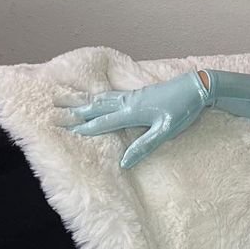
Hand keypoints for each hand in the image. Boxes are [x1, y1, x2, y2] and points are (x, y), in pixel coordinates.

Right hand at [52, 70, 209, 169]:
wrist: (196, 87)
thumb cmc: (183, 110)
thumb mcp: (166, 131)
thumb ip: (144, 146)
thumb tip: (124, 162)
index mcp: (132, 113)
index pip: (103, 122)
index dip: (85, 128)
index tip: (65, 130)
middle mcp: (128, 103)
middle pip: (97, 107)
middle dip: (75, 110)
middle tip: (53, 110)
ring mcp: (132, 96)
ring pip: (102, 99)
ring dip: (83, 101)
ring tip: (65, 99)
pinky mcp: (138, 93)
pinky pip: (112, 95)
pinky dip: (98, 96)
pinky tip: (96, 96)